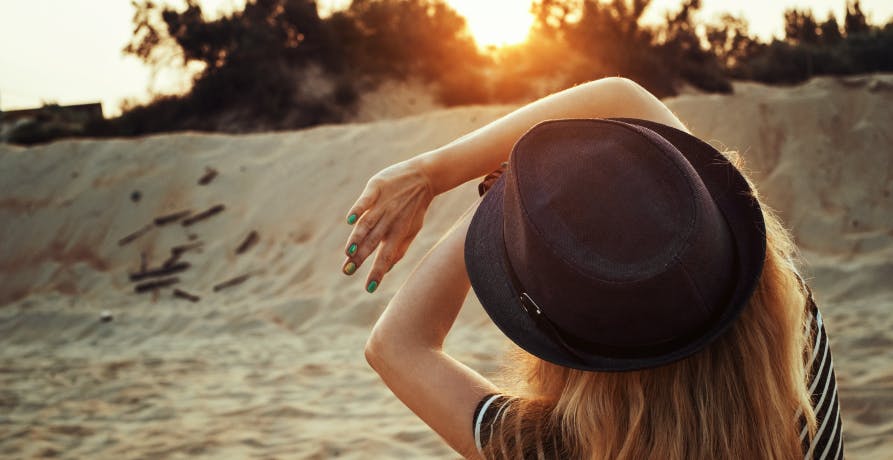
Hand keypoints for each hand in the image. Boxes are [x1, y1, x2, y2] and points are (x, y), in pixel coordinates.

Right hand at [342, 160, 434, 291]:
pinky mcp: (376, 187)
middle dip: (360, 258)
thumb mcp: (412, 229)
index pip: (386, 256)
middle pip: (372, 242)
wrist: (425, 176)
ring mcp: (383, 204)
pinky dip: (358, 209)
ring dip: (358, 238)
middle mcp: (389, 220)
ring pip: (367, 224)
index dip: (378, 272)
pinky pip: (365, 200)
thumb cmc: (416, 207)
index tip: (369, 288)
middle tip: (347, 271)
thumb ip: (400, 249)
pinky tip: (350, 220)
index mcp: (398, 232)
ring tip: (348, 252)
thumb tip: (387, 269)